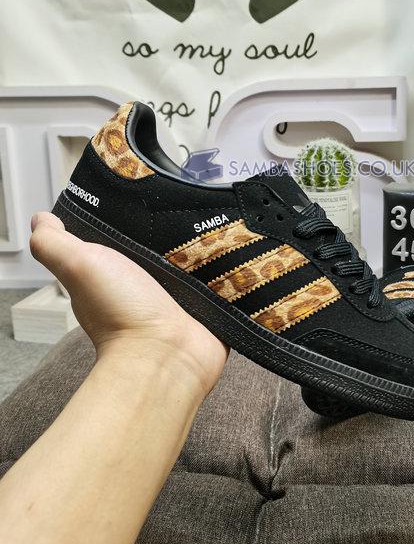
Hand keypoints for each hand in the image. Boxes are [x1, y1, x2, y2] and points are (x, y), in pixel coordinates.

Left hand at [29, 212, 227, 396]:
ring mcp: (183, 296)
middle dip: (181, 225)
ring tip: (226, 220)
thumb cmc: (120, 312)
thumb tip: (41, 219)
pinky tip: (242, 247)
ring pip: (200, 259)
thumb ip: (54, 244)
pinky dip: (233, 267)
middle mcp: (150, 283)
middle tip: (197, 198)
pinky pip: (227, 279)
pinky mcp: (212, 305)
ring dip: (212, 245)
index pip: (129, 233)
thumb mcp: (79, 267)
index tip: (152, 187)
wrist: (165, 357)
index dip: (137, 214)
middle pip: (169, 244)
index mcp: (119, 270)